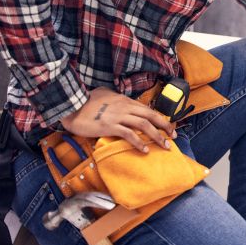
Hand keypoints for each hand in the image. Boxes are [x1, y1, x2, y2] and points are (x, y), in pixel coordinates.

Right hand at [60, 87, 175, 152]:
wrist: (71, 105)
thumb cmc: (86, 101)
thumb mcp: (105, 94)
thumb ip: (116, 99)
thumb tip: (124, 103)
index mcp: (125, 100)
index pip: (148, 109)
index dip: (160, 118)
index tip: (168, 126)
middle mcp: (125, 107)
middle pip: (151, 116)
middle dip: (165, 126)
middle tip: (174, 136)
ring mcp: (118, 116)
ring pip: (144, 125)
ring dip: (157, 136)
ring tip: (165, 145)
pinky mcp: (110, 126)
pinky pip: (129, 134)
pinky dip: (139, 142)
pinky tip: (145, 149)